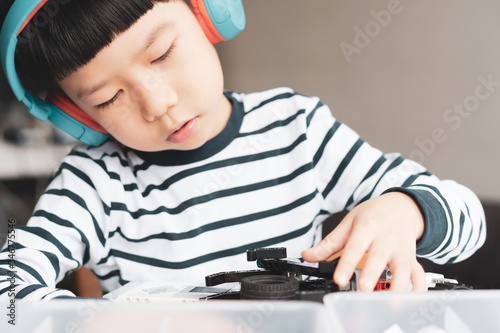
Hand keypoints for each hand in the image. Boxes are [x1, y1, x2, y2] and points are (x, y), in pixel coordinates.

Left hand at [302, 192, 426, 290]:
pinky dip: (418, 289)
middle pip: (379, 257)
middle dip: (372, 274)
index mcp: (367, 228)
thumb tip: (307, 256)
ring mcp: (401, 249)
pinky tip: (412, 300)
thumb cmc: (373, 215)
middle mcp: (386, 239)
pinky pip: (419, 275)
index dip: (346, 264)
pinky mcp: (412, 258)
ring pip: (404, 268)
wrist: (402, 207)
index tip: (339, 279)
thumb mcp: (349, 223)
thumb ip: (328, 243)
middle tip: (364, 289)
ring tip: (389, 301)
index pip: (354, 247)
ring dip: (398, 285)